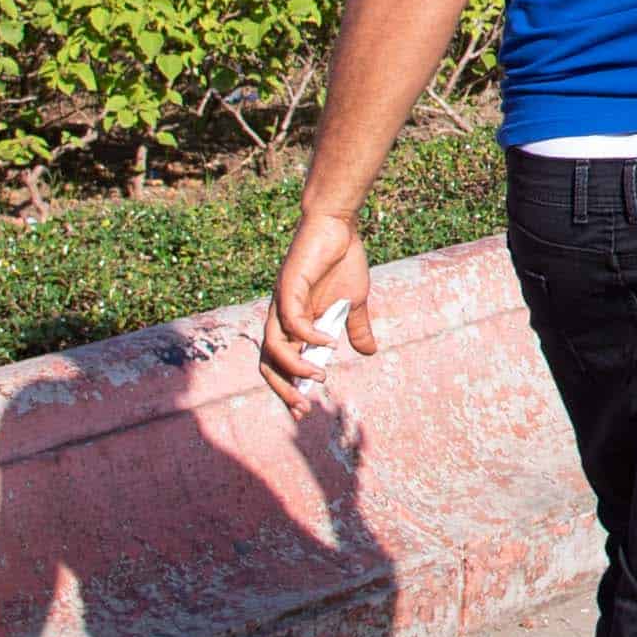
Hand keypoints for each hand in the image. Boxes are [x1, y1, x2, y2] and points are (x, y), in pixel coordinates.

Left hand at [262, 203, 374, 404]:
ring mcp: (282, 302)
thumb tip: (369, 352)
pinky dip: (308, 337)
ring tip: (319, 377)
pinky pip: (292, 320)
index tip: (303, 411)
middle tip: (303, 409)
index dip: (287, 389)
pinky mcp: (288, 287)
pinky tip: (328, 343)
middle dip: (283, 389)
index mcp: (293, 323)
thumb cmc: (342, 260)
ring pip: (274, 347)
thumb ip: (356, 328)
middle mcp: (281, 316)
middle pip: (268, 363)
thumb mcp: (354, 302)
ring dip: (294, 368)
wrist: (338, 225)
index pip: (280, 364)